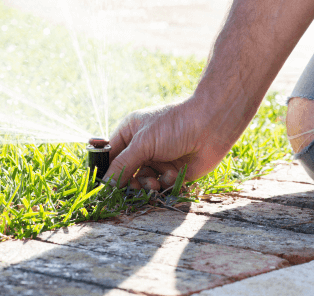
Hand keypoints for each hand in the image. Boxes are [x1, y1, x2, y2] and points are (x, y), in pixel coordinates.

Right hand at [104, 97, 233, 190]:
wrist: (211, 127)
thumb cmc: (174, 126)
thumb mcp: (143, 143)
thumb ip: (123, 164)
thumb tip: (104, 183)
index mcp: (130, 132)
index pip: (110, 154)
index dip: (106, 170)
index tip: (102, 186)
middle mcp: (143, 147)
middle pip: (126, 172)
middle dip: (129, 181)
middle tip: (133, 187)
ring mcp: (158, 159)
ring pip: (142, 181)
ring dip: (147, 184)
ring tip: (154, 182)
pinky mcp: (173, 172)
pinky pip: (160, 184)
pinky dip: (165, 182)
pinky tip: (173, 174)